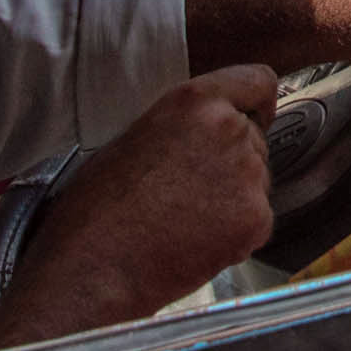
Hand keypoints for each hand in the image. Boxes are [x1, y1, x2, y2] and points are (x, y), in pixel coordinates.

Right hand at [0, 67, 276, 350]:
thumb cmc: (96, 209)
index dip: (257, 104)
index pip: (257, 82)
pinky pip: (257, 220)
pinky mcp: (256, 218)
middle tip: (190, 193)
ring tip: (184, 222)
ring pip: (257, 182)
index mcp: (195, 102)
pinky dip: (236, 234)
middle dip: (232, 162)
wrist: (92, 267)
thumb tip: (200, 135)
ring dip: (234, 198)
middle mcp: (230, 128)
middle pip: (254, 140)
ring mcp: (248, 174)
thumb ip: (180, 126)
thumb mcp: (133, 138)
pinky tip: (195, 244)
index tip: (256, 117)